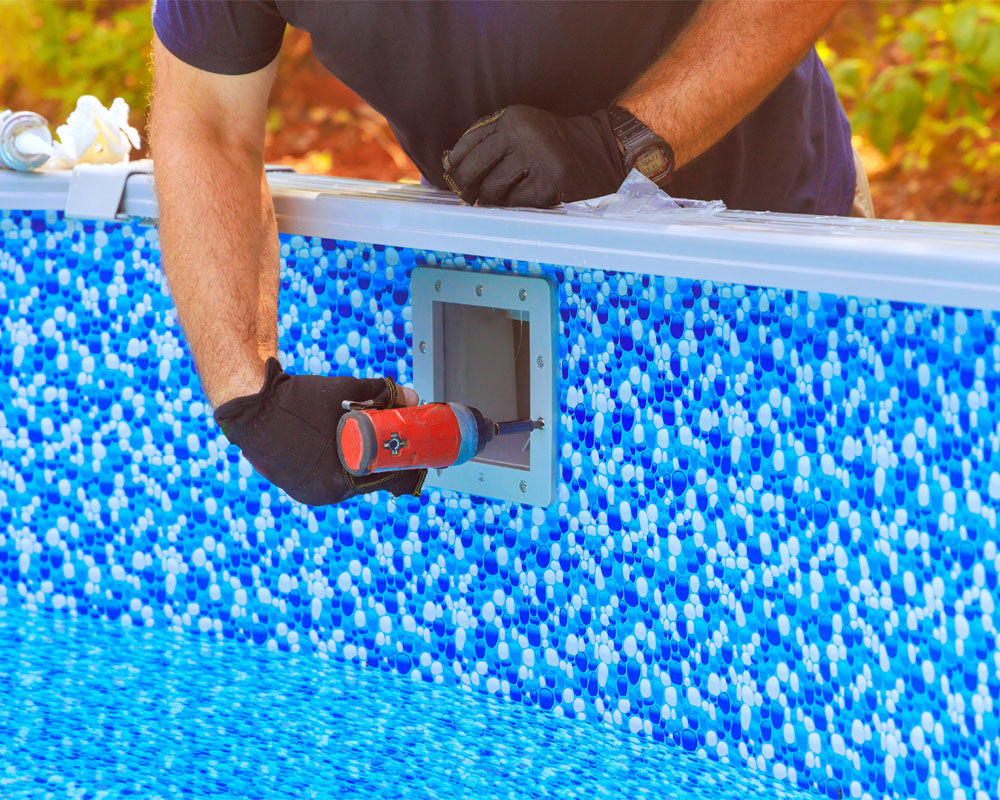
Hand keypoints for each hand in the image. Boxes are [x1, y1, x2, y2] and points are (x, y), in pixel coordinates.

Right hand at [213, 358, 425, 505]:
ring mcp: (310, 493)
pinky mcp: (297, 488)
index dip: (402, 463)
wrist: (248, 408)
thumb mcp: (344, 391)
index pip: (386, 477)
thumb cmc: (295, 401)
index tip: (412, 451)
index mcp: (341, 478)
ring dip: (360, 462)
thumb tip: (411, 397)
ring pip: (349, 479)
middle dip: (382, 460)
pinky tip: (341, 447)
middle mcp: (326, 493)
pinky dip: (339, 464)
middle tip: (392, 441)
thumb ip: (382, 394)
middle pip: (368, 479)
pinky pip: (328, 478)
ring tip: (367, 441)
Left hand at [442, 105, 624, 207]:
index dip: (456, 164)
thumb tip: (451, 169)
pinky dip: (514, 207)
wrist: (601, 150)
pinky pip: (516, 203)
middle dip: (466, 187)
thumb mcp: (522, 131)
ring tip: (497, 200)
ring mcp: (538, 157)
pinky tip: (521, 201)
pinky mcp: (550, 181)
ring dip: (491, 200)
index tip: (452, 177)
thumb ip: (490, 143)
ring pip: (492, 190)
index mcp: (512, 117)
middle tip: (466, 198)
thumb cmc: (553, 144)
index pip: (469, 143)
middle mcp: (523, 133)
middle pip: (474, 169)